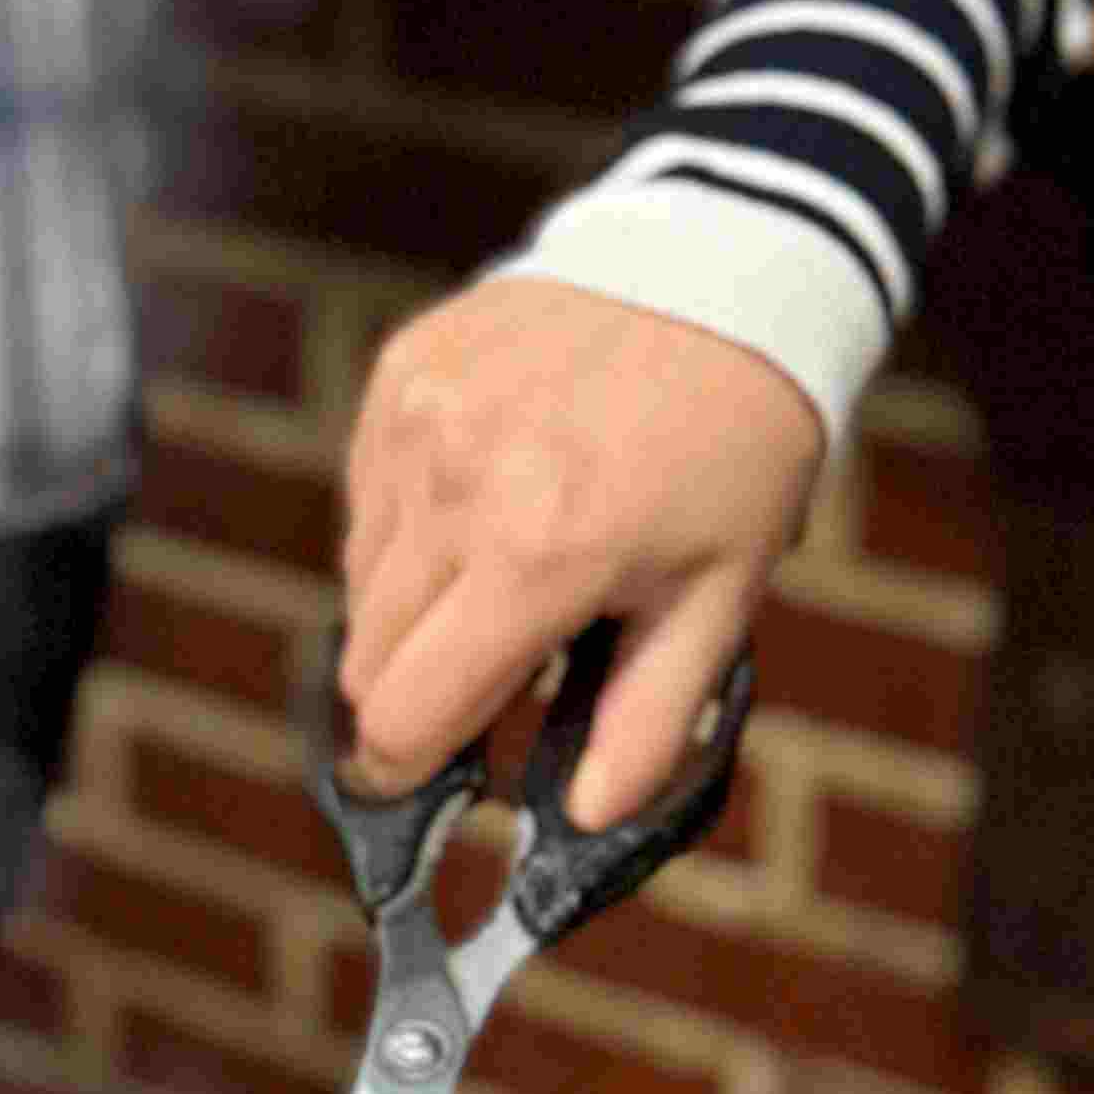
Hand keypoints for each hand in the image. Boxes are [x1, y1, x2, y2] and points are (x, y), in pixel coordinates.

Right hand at [339, 266, 819, 823]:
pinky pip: (368, 494)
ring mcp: (417, 422)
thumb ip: (647, 719)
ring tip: (509, 562)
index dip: (407, 767)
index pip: (404, 713)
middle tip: (487, 675)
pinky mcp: (401, 373)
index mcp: (538, 556)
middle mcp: (456, 488)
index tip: (426, 779)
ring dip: (415, 604)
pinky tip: (491, 487)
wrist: (721, 276)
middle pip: (366, 661)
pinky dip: (413, 519)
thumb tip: (584, 817)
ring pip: (359, 580)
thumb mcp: (721, 596)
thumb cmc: (734, 448)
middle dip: (415, 691)